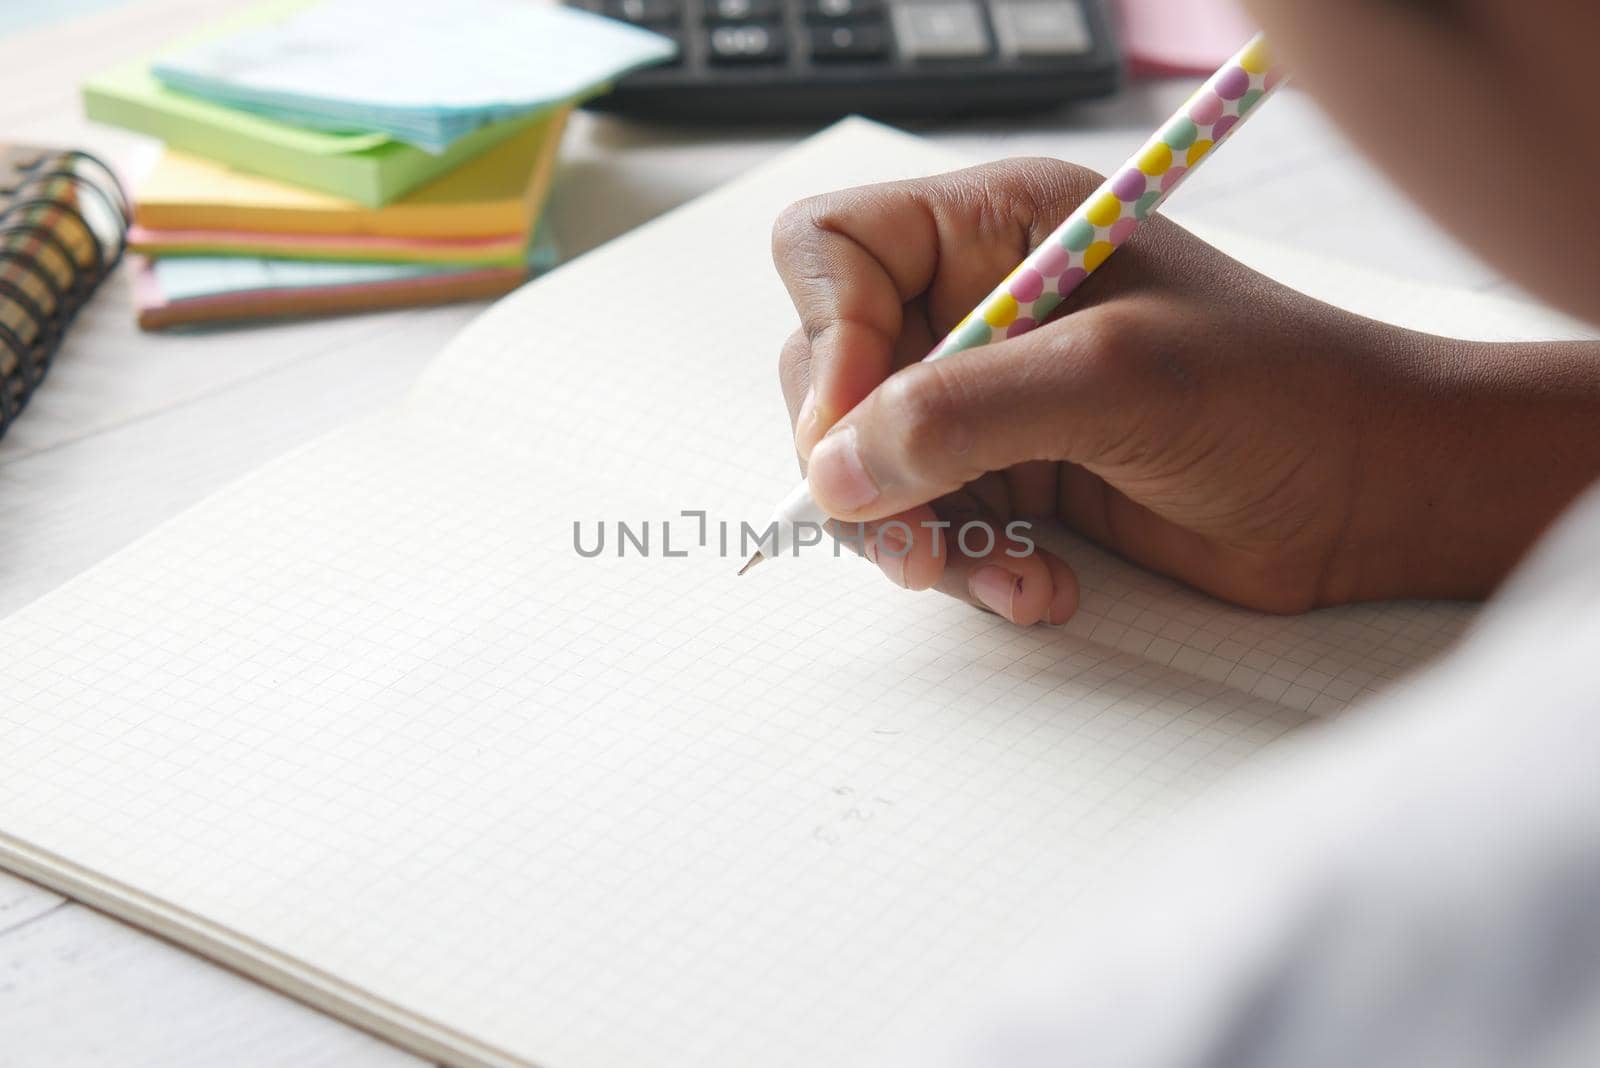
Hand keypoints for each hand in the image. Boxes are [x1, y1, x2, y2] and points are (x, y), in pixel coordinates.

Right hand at [772, 159, 1599, 622]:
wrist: (1372, 493)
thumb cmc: (1280, 396)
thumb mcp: (1113, 380)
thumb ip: (959, 414)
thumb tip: (832, 470)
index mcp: (994, 226)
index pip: (833, 254)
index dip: (826, 344)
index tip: (854, 438)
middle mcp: (979, 303)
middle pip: (833, 375)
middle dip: (864, 469)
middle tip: (910, 541)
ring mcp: (993, 393)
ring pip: (873, 466)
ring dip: (924, 538)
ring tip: (1006, 571)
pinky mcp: (1015, 472)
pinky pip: (932, 524)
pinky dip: (972, 567)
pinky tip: (1041, 585)